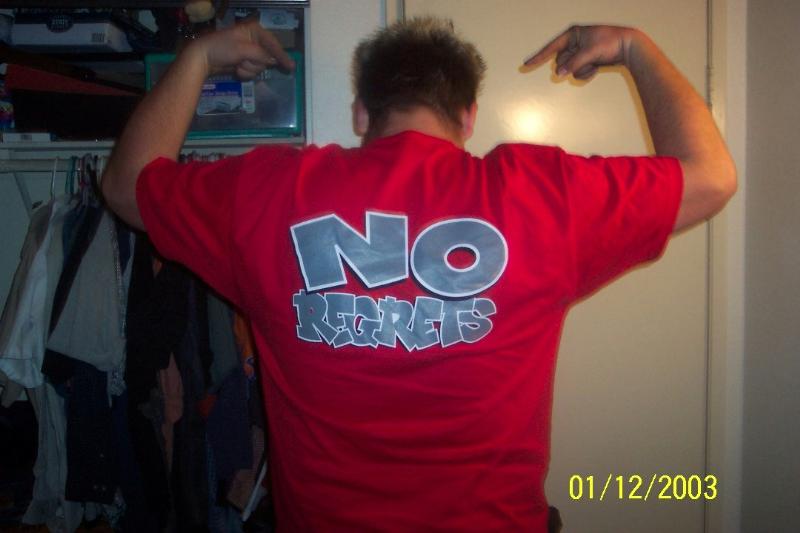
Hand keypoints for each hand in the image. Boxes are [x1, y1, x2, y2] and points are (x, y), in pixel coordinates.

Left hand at [189, 19, 294, 78]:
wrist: (203, 57)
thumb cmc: (222, 48)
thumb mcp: (243, 50)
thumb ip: (260, 55)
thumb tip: (272, 61)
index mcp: (254, 30)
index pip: (273, 44)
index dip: (282, 56)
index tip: (291, 67)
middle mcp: (254, 40)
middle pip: (267, 58)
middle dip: (255, 63)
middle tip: (243, 61)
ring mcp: (249, 52)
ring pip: (260, 67)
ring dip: (248, 68)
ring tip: (237, 64)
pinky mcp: (244, 62)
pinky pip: (252, 71)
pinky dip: (245, 72)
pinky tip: (235, 68)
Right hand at [523, 25, 638, 79]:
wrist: (629, 46)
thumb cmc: (610, 43)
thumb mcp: (590, 53)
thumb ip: (573, 64)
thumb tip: (559, 74)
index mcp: (573, 34)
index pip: (551, 47)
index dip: (538, 57)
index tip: (525, 65)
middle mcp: (574, 42)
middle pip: (560, 62)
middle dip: (571, 66)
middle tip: (587, 62)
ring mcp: (580, 52)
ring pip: (569, 69)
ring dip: (580, 71)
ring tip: (594, 65)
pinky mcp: (586, 60)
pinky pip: (577, 72)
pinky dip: (586, 73)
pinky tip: (596, 68)